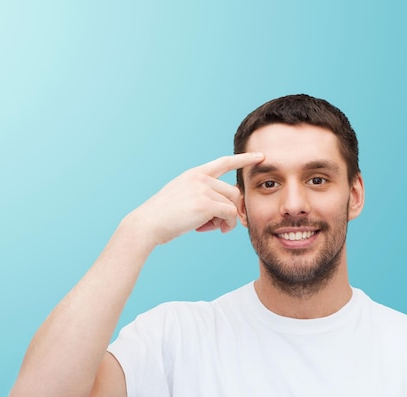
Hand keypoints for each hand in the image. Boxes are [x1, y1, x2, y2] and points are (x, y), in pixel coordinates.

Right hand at [127, 153, 263, 245]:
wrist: (147, 224)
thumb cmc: (163, 217)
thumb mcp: (182, 197)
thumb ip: (202, 196)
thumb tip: (227, 209)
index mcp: (194, 174)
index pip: (224, 162)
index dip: (243, 159)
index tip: (260, 156)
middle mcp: (200, 177)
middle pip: (232, 191)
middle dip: (229, 209)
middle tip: (217, 225)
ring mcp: (203, 189)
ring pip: (232, 204)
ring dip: (226, 219)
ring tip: (212, 228)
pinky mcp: (206, 204)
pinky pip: (229, 214)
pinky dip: (226, 224)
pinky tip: (213, 230)